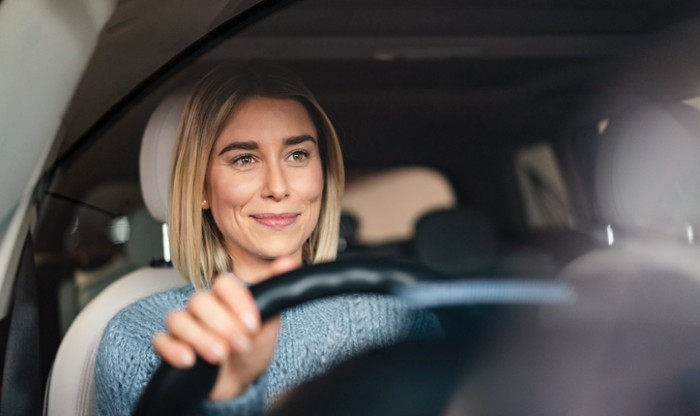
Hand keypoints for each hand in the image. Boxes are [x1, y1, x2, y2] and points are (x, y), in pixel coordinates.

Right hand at [152, 256, 296, 400]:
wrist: (241, 380)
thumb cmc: (253, 346)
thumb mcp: (271, 320)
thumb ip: (275, 290)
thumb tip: (288, 262)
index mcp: (226, 296)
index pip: (223, 283)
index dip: (237, 301)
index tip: (253, 324)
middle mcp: (202, 307)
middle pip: (200, 301)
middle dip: (223, 324)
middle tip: (241, 344)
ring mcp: (185, 325)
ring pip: (178, 319)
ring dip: (200, 337)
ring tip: (220, 356)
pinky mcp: (171, 346)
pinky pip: (161, 341)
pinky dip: (173, 349)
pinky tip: (190, 360)